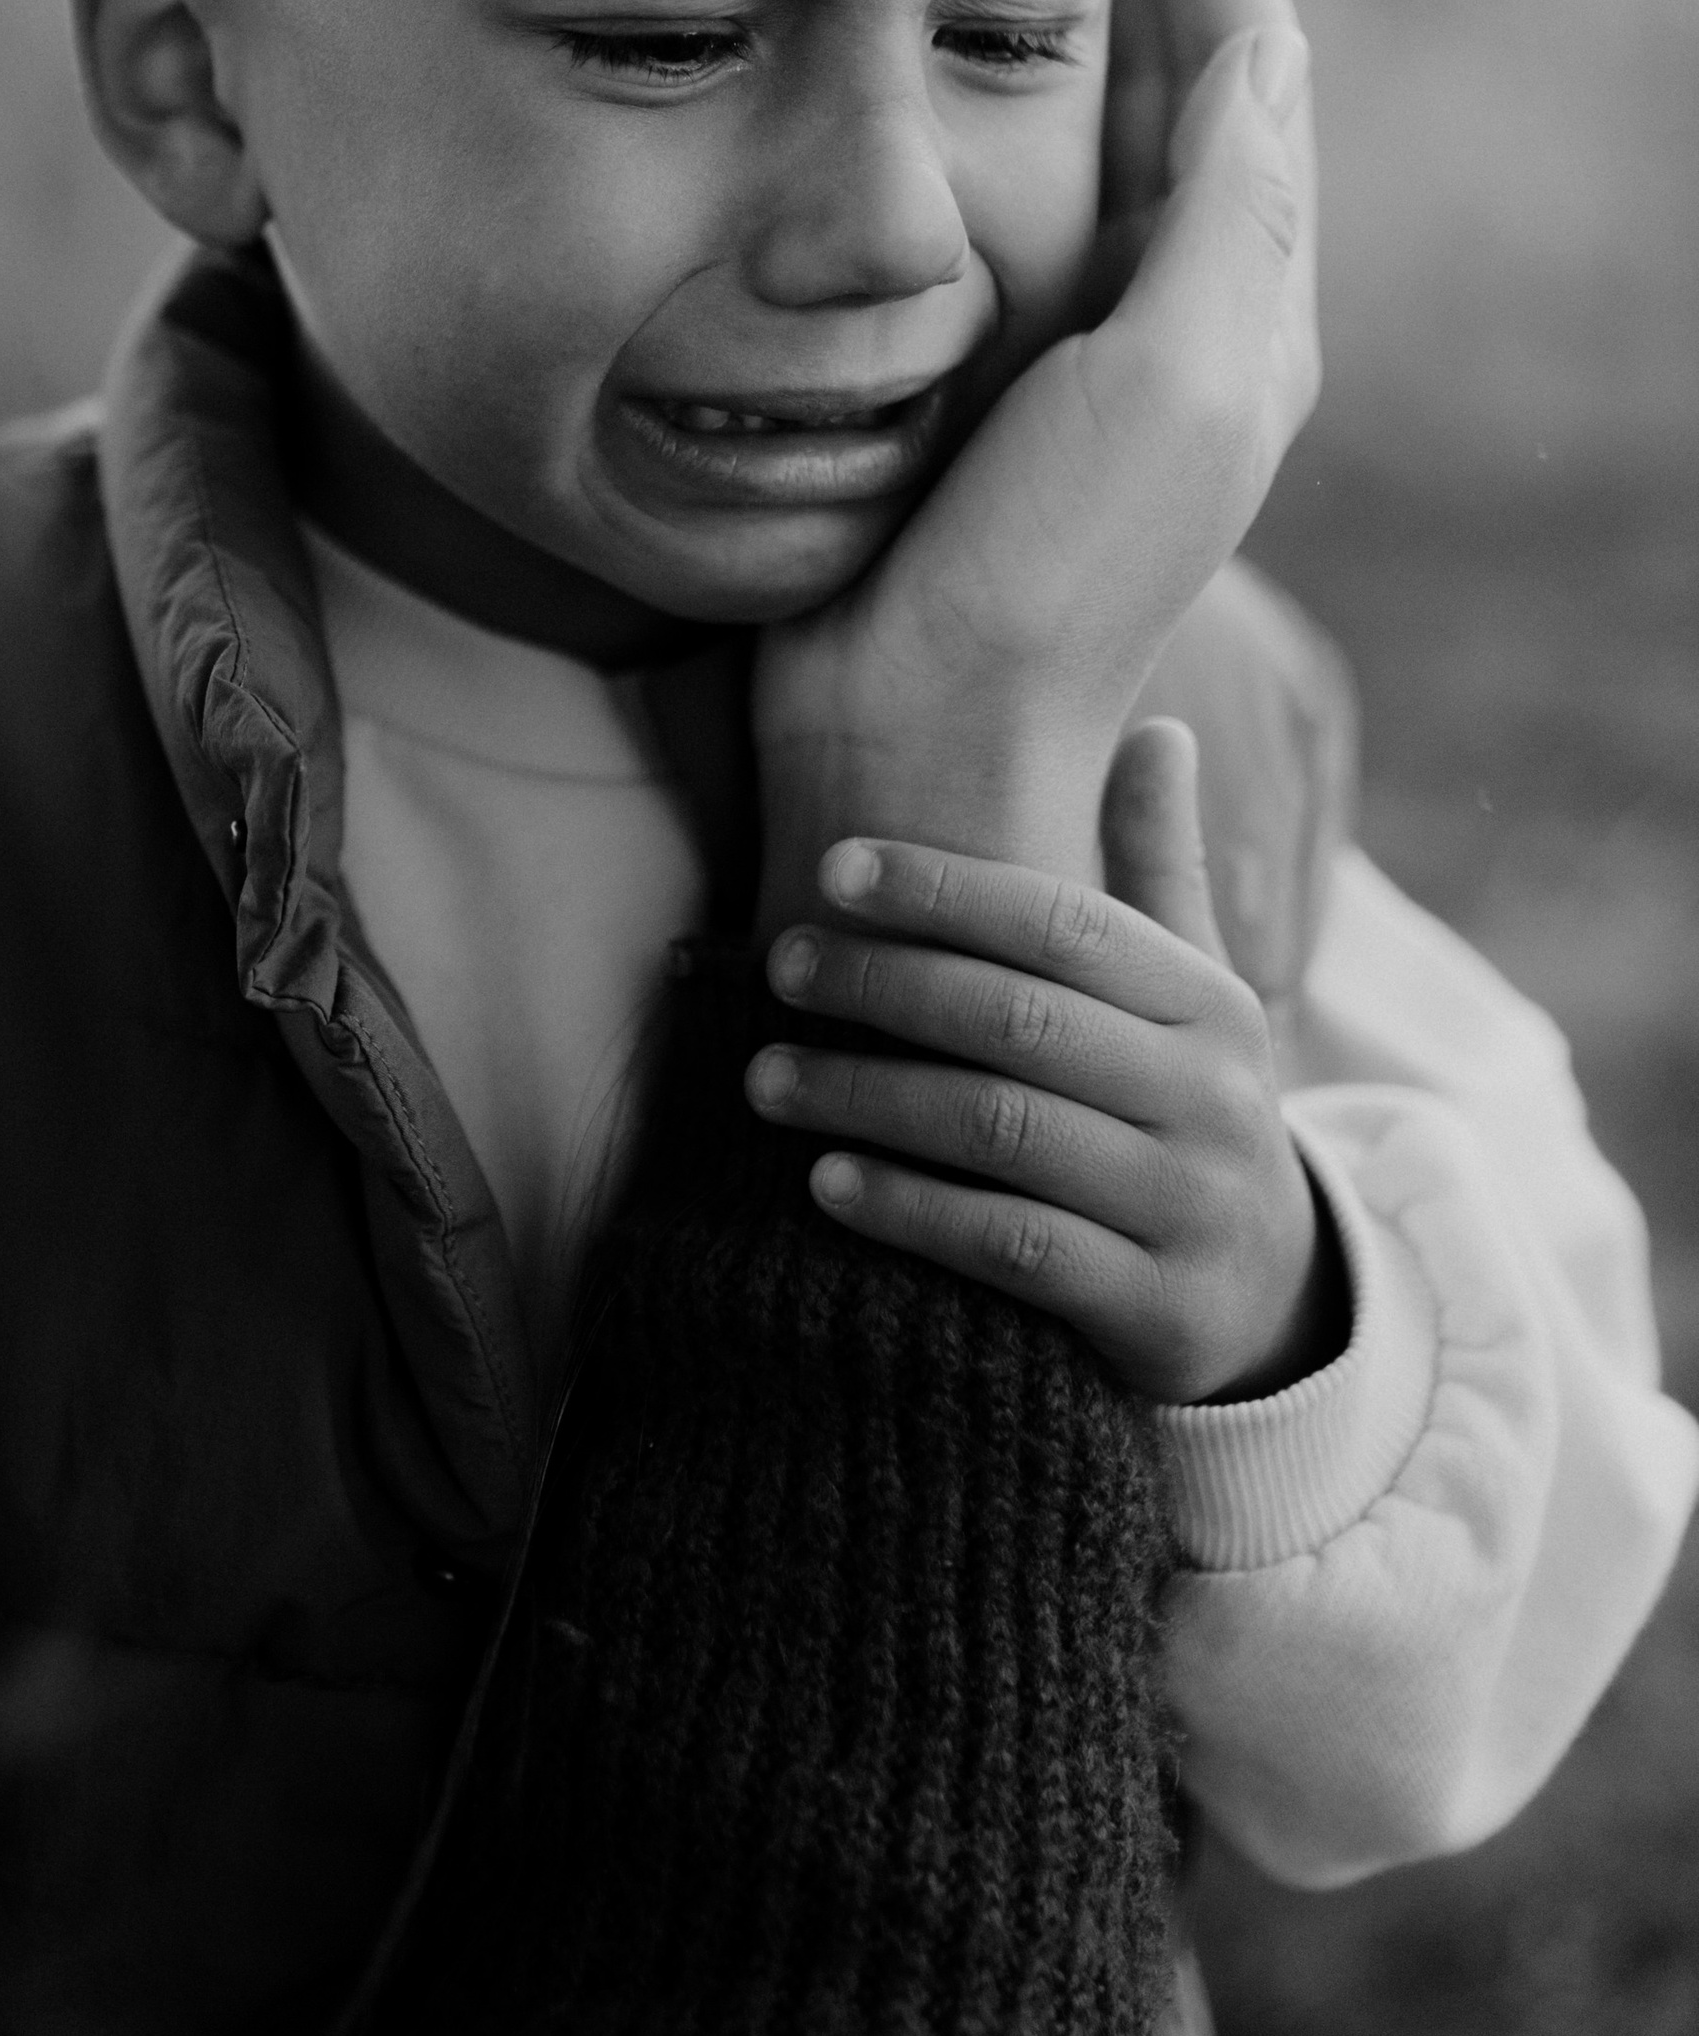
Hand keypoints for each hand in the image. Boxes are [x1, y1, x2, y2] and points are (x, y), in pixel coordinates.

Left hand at [745, 720, 1347, 1404]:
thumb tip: (1159, 726)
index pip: (1067, 925)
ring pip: (1003, 1132)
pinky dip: (912, 1210)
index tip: (831, 869)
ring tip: (765, 1078)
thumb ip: (1159, 868)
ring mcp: (1185, 1207)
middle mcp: (1210, 1099)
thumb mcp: (1196, 995)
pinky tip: (827, 1183)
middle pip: (1021, 1022)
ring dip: (869, 1099)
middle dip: (885, 986)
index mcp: (1210, 1005)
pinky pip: (1011, 1247)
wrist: (1270, 1302)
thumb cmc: (1187, 1111)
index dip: (946, 891)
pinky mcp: (1152, 1309)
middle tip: (778, 967)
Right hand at [753, 0, 1319, 915]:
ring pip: (1096, 145)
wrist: (921, 729)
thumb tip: (1270, 56)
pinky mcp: (978, 382)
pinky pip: (1009, 209)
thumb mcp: (1172, 386)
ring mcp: (1075, 356)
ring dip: (1077, 27)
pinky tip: (951, 80)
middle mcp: (1171, 328)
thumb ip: (1224, 224)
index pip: (1249, 86)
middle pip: (1181, 98)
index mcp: (1240, 319)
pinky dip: (1000, 117)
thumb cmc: (1050, 569)